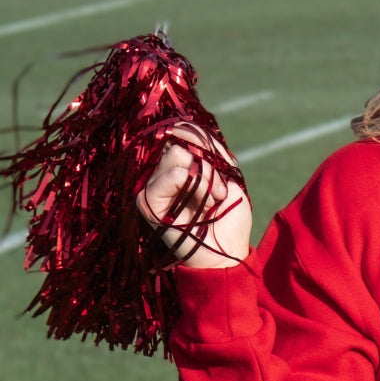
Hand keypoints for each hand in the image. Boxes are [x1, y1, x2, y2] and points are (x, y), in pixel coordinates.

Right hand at [136, 123, 251, 268]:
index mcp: (181, 166)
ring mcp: (153, 187)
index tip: (220, 163)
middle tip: (220, 192)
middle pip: (179, 142)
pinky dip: (194, 186)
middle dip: (209, 165)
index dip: (200, 138)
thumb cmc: (231, 217)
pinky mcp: (147, 202)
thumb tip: (186, 127)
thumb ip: (213, 150)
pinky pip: (171, 175)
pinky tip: (204, 206)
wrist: (228, 253)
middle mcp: (163, 174)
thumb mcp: (230, 176)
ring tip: (213, 201)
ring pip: (176, 155)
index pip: (182, 133)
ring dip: (205, 178)